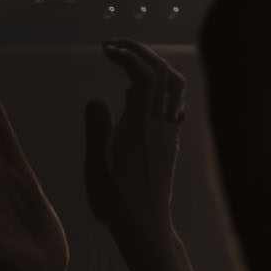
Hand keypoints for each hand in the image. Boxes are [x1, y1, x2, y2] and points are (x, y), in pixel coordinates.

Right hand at [81, 39, 187, 251]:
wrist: (146, 225)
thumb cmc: (115, 202)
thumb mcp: (96, 169)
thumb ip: (96, 132)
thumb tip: (95, 98)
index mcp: (140, 130)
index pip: (145, 79)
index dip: (129, 56)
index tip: (106, 48)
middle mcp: (160, 126)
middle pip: (164, 75)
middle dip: (141, 52)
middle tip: (113, 45)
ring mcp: (168, 132)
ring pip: (174, 87)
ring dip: (153, 65)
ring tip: (124, 60)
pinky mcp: (170, 139)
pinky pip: (171, 102)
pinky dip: (156, 85)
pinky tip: (133, 91)